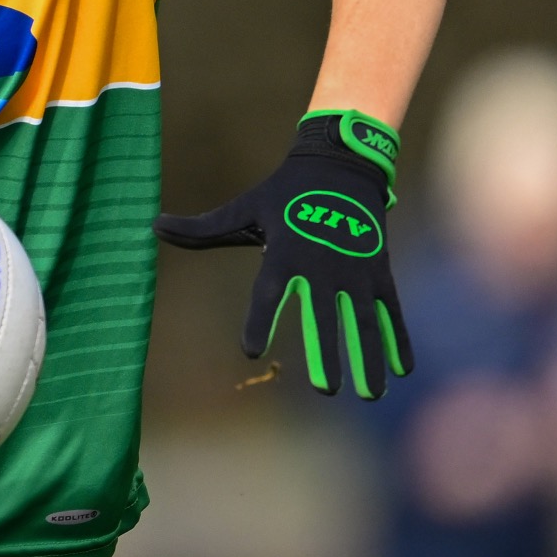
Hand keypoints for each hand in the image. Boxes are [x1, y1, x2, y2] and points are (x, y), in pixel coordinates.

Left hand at [154, 111, 413, 398]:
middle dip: (326, 352)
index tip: (250, 351)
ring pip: (364, 319)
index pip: (269, 291)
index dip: (259, 320)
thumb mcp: (244, 208)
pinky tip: (403, 372)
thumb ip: (203, 229)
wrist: (339, 163)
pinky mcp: (379, 268)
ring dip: (369, 356)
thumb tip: (153, 226)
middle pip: (324, 314)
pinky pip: (390, 309)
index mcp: (285, 251)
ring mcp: (354, 267)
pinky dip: (398, 339)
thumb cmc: (284, 192)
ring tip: (369, 394)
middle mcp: (322, 263)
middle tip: (326, 389)